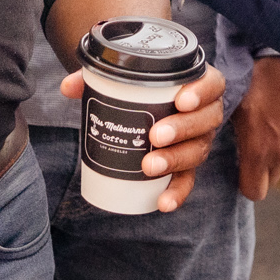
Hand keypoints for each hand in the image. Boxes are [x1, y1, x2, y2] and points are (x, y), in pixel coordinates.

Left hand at [58, 66, 223, 211]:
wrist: (146, 108)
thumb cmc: (140, 88)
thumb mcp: (123, 77)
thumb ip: (97, 77)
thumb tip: (68, 87)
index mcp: (197, 85)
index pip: (212, 84)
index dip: (201, 92)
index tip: (181, 100)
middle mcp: (204, 114)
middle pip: (206, 121)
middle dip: (183, 129)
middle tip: (155, 135)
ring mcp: (198, 141)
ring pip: (197, 151)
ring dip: (175, 160)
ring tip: (149, 166)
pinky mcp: (186, 166)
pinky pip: (187, 181)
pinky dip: (176, 193)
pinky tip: (162, 203)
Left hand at [232, 55, 279, 202]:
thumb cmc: (266, 73)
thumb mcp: (236, 95)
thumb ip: (224, 121)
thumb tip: (201, 128)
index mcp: (260, 148)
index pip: (253, 191)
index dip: (246, 182)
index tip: (241, 165)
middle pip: (270, 182)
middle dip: (260, 171)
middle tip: (253, 146)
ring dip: (278, 154)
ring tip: (271, 128)